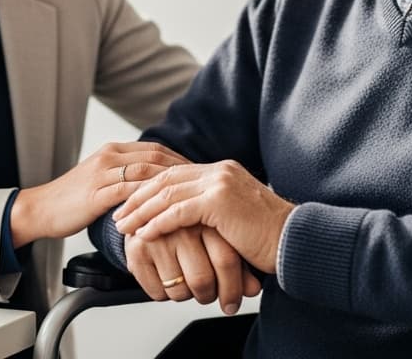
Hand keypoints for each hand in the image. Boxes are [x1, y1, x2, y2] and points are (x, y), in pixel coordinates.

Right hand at [11, 141, 188, 245]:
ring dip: (173, 185)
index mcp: (114, 150)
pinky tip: (168, 213)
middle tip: (205, 187)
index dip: (181, 161)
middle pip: (157, 157)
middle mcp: (110, 156)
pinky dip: (151, 201)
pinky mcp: (97, 193)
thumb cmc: (73, 201)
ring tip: (192, 200)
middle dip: (184, 171)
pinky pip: (130, 192)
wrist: (40, 209)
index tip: (201, 175)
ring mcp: (103, 173)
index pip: (157, 150)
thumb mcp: (103, 182)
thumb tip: (156, 189)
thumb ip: (126, 179)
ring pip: (147, 172)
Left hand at [113, 160, 295, 272]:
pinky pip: (178, 212)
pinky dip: (157, 224)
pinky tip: (143, 235)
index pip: (174, 174)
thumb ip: (212, 212)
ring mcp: (219, 183)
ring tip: (123, 226)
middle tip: (117, 213)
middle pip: (165, 178)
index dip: (148, 189)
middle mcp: (219, 171)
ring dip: (141, 211)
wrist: (294, 242)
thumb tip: (188, 223)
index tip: (129, 203)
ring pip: (167, 194)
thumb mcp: (235, 217)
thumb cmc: (268, 238)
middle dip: (137, 197)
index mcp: (221, 171)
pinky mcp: (220, 201)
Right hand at [124, 225, 261, 313]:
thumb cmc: (195, 227)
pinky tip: (168, 280)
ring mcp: (157, 237)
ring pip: (179, 291)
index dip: (232, 288)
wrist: (154, 208)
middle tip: (209, 295)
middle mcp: (181, 226)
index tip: (232, 304)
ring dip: (187, 297)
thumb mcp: (222, 238)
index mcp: (208, 217)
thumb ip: (241, 263)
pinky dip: (166, 295)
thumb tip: (254, 290)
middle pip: (202, 279)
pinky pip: (157, 292)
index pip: (226, 260)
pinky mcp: (135, 250)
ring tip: (187, 284)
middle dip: (209, 296)